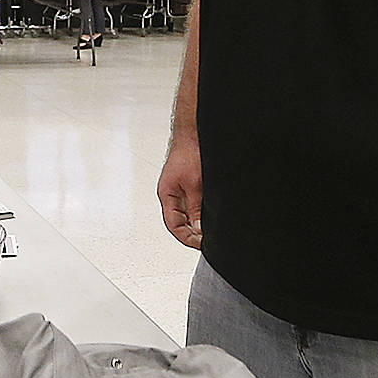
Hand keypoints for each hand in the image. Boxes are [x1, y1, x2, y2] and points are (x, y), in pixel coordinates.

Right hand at [157, 130, 203, 248]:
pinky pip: (193, 205)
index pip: (173, 225)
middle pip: (179, 222)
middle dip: (192, 233)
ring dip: (197, 223)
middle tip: (208, 241)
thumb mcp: (195, 185)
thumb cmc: (189, 152)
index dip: (186, 238)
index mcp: (167, 194)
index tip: (201, 244)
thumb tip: (198, 228)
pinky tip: (211, 216)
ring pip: (187, 214)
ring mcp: (180, 189)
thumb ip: (196, 208)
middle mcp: (171, 194)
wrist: (194, 133)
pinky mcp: (189, 184)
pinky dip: (201, 213)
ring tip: (211, 231)